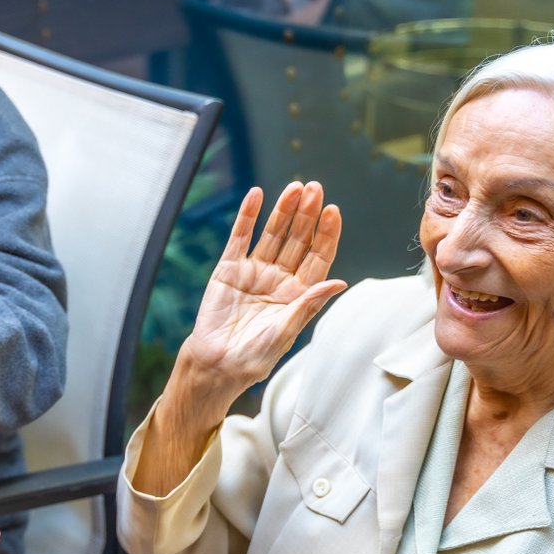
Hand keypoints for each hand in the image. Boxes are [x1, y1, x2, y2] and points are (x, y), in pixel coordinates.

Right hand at [131, 182, 346, 496]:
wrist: (214, 365)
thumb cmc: (252, 358)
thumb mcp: (284, 333)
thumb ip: (307, 305)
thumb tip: (339, 282)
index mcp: (298, 294)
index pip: (318, 257)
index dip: (326, 234)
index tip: (332, 211)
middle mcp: (280, 279)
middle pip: (298, 240)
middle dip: (307, 215)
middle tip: (315, 189)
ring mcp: (255, 272)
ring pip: (273, 234)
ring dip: (283, 210)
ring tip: (295, 188)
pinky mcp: (229, 269)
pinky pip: (240, 237)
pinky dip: (248, 216)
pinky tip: (257, 195)